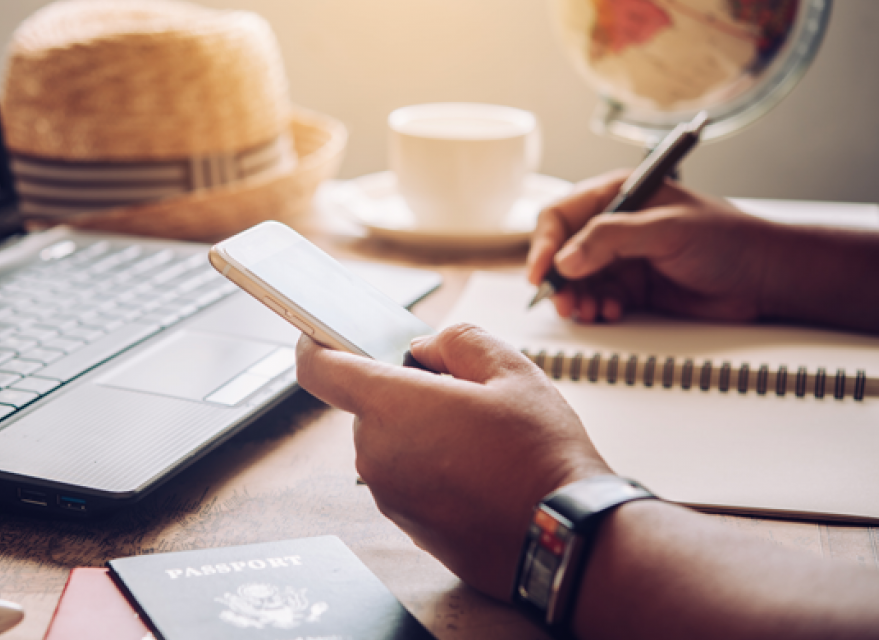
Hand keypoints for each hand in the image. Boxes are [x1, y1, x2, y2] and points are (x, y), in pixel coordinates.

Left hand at [294, 324, 610, 599]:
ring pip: (391, 446)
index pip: (319, 369)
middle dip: (406, 396)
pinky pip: (407, 483)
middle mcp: (376, 454)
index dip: (315, 346)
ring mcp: (388, 496)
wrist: (563, 540)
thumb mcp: (511, 371)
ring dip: (423, 437)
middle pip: (368, 408)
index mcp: (391, 406)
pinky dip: (433, 473)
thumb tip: (425, 349)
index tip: (320, 338)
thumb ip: (457, 342)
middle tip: (464, 401)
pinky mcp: (406, 527)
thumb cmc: (540, 455)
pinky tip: (480, 478)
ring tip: (482, 446)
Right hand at [527, 170, 781, 322]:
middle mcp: (616, 225)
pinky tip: (611, 313)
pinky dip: (597, 309)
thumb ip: (612, 240)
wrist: (765, 277)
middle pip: (562, 251)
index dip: (544, 244)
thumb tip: (565, 259)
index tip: (541, 273)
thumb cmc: (729, 240)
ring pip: (577, 280)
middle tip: (564, 302)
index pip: (562, 215)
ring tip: (590, 312)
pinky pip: (598, 298)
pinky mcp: (634, 287)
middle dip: (558, 279)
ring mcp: (623, 257)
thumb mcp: (667, 231)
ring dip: (577, 298)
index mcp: (620, 194)